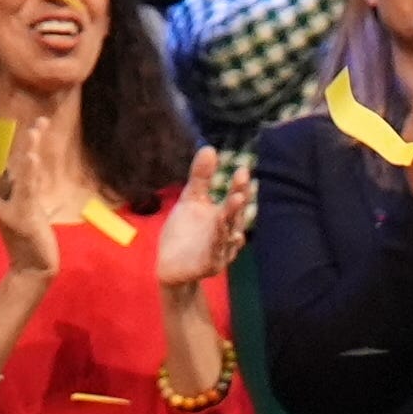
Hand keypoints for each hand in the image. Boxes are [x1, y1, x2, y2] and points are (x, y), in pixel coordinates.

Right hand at [0, 114, 82, 275]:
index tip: (37, 127)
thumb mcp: (33, 215)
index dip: (27, 146)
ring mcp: (12, 205)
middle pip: (17, 162)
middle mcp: (6, 196)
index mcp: (9, 194)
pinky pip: (26, 189)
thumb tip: (44, 188)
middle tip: (39, 121)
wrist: (30, 269)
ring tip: (35, 130)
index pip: (17, 166)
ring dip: (29, 149)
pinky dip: (29, 172)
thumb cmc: (32, 242)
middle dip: (28, 141)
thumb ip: (32, 199)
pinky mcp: (23, 214)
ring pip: (22, 172)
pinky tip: (32, 157)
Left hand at [151, 144, 251, 290]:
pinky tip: (227, 235)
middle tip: (241, 185)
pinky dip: (221, 244)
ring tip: (236, 202)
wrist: (170, 265)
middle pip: (234, 215)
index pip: (234, 198)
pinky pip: (217, 255)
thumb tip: (210, 148)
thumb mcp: (191, 200)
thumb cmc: (185, 232)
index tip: (242, 169)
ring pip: (228, 234)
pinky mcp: (211, 265)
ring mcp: (220, 250)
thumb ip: (201, 177)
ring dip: (232, 219)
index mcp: (222, 215)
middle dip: (238, 201)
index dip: (238, 185)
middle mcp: (226, 231)